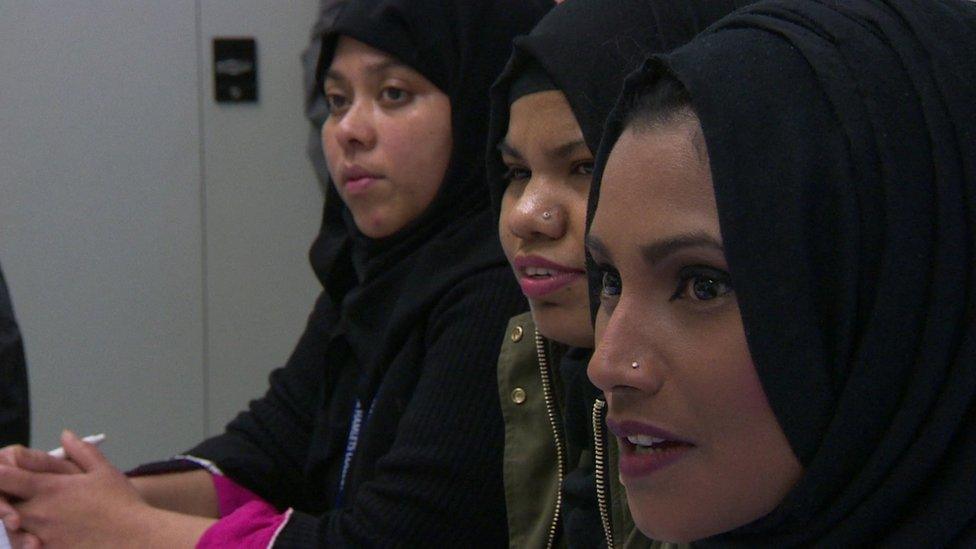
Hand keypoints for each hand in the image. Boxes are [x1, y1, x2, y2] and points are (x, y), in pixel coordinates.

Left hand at [0, 430, 154, 547]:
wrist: (134, 539)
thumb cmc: (121, 504)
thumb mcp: (104, 471)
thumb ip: (81, 451)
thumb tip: (66, 435)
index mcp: (47, 488)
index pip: (4, 477)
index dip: (0, 473)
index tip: (3, 472)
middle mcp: (36, 513)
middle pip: (3, 505)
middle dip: (7, 501)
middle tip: (19, 498)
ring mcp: (39, 536)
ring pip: (13, 529)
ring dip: (20, 522)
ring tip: (43, 520)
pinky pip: (26, 546)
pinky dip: (31, 540)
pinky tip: (46, 537)